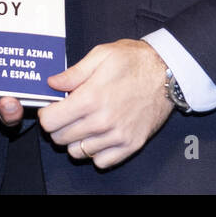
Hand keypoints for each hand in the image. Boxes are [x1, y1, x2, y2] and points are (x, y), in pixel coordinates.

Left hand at [37, 39, 174, 168]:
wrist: (168, 73)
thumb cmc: (135, 61)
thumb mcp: (101, 55)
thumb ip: (74, 73)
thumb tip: (52, 84)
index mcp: (91, 98)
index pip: (50, 122)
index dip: (47, 113)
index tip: (53, 108)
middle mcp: (102, 121)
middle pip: (60, 139)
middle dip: (59, 126)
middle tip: (68, 113)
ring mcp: (117, 136)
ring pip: (78, 152)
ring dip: (76, 140)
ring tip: (84, 123)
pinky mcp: (131, 145)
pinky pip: (101, 161)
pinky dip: (96, 152)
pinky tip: (99, 134)